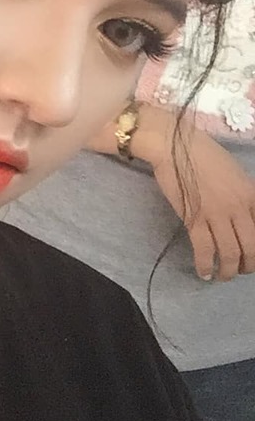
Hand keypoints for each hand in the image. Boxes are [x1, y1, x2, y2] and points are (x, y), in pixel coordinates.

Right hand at [145, 115, 254, 281]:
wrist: (174, 145)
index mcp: (251, 194)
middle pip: (251, 249)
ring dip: (227, 271)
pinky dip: (205, 265)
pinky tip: (204, 272)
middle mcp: (238, 207)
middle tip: (240, 268)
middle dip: (247, 266)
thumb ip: (243, 193)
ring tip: (222, 275)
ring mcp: (216, 214)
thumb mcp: (235, 171)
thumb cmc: (203, 153)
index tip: (252, 256)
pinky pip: (204, 250)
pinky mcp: (194, 219)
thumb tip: (245, 212)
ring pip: (229, 253)